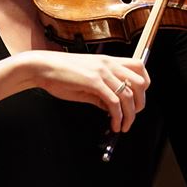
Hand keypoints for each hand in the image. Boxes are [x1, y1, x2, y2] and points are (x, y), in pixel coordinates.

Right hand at [15, 51, 149, 132]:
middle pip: (140, 82)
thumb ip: (101, 93)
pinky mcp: (93, 81)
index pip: (139, 67)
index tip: (137, 100)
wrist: (42, 67)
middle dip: (140, 103)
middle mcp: (108, 63)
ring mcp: (102, 71)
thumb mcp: (86, 82)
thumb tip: (112, 108)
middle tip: (132, 115)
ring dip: (130, 115)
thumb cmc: (60, 73)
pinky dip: (117, 116)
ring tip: (123, 125)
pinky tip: (113, 124)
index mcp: (108, 61)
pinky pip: (114, 102)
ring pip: (128, 95)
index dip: (144, 85)